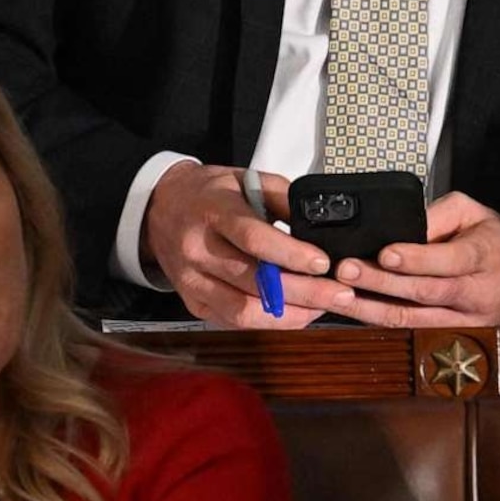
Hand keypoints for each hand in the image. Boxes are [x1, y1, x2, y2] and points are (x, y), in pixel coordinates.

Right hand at [142, 162, 359, 328]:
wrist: (159, 209)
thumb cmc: (208, 193)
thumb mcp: (245, 178)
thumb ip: (282, 198)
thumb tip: (320, 224)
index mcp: (212, 211)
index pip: (252, 238)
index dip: (290, 254)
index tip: (322, 263)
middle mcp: (197, 249)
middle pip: (253, 281)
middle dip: (304, 292)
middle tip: (340, 294)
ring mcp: (192, 280)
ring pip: (244, 310)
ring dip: (290, 314)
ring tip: (323, 307)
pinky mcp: (193, 302)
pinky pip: (234, 321)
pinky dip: (270, 322)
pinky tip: (296, 314)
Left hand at [325, 192, 499, 326]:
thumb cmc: (496, 244)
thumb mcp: (475, 213)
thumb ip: (438, 214)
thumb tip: (401, 225)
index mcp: (485, 256)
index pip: (449, 261)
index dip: (415, 259)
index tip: (385, 254)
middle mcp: (476, 293)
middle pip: (425, 293)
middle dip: (381, 283)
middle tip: (347, 271)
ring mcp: (465, 321)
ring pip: (413, 320)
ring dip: (371, 310)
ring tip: (339, 295)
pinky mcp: (452, 338)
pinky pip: (411, 333)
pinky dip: (379, 324)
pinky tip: (353, 313)